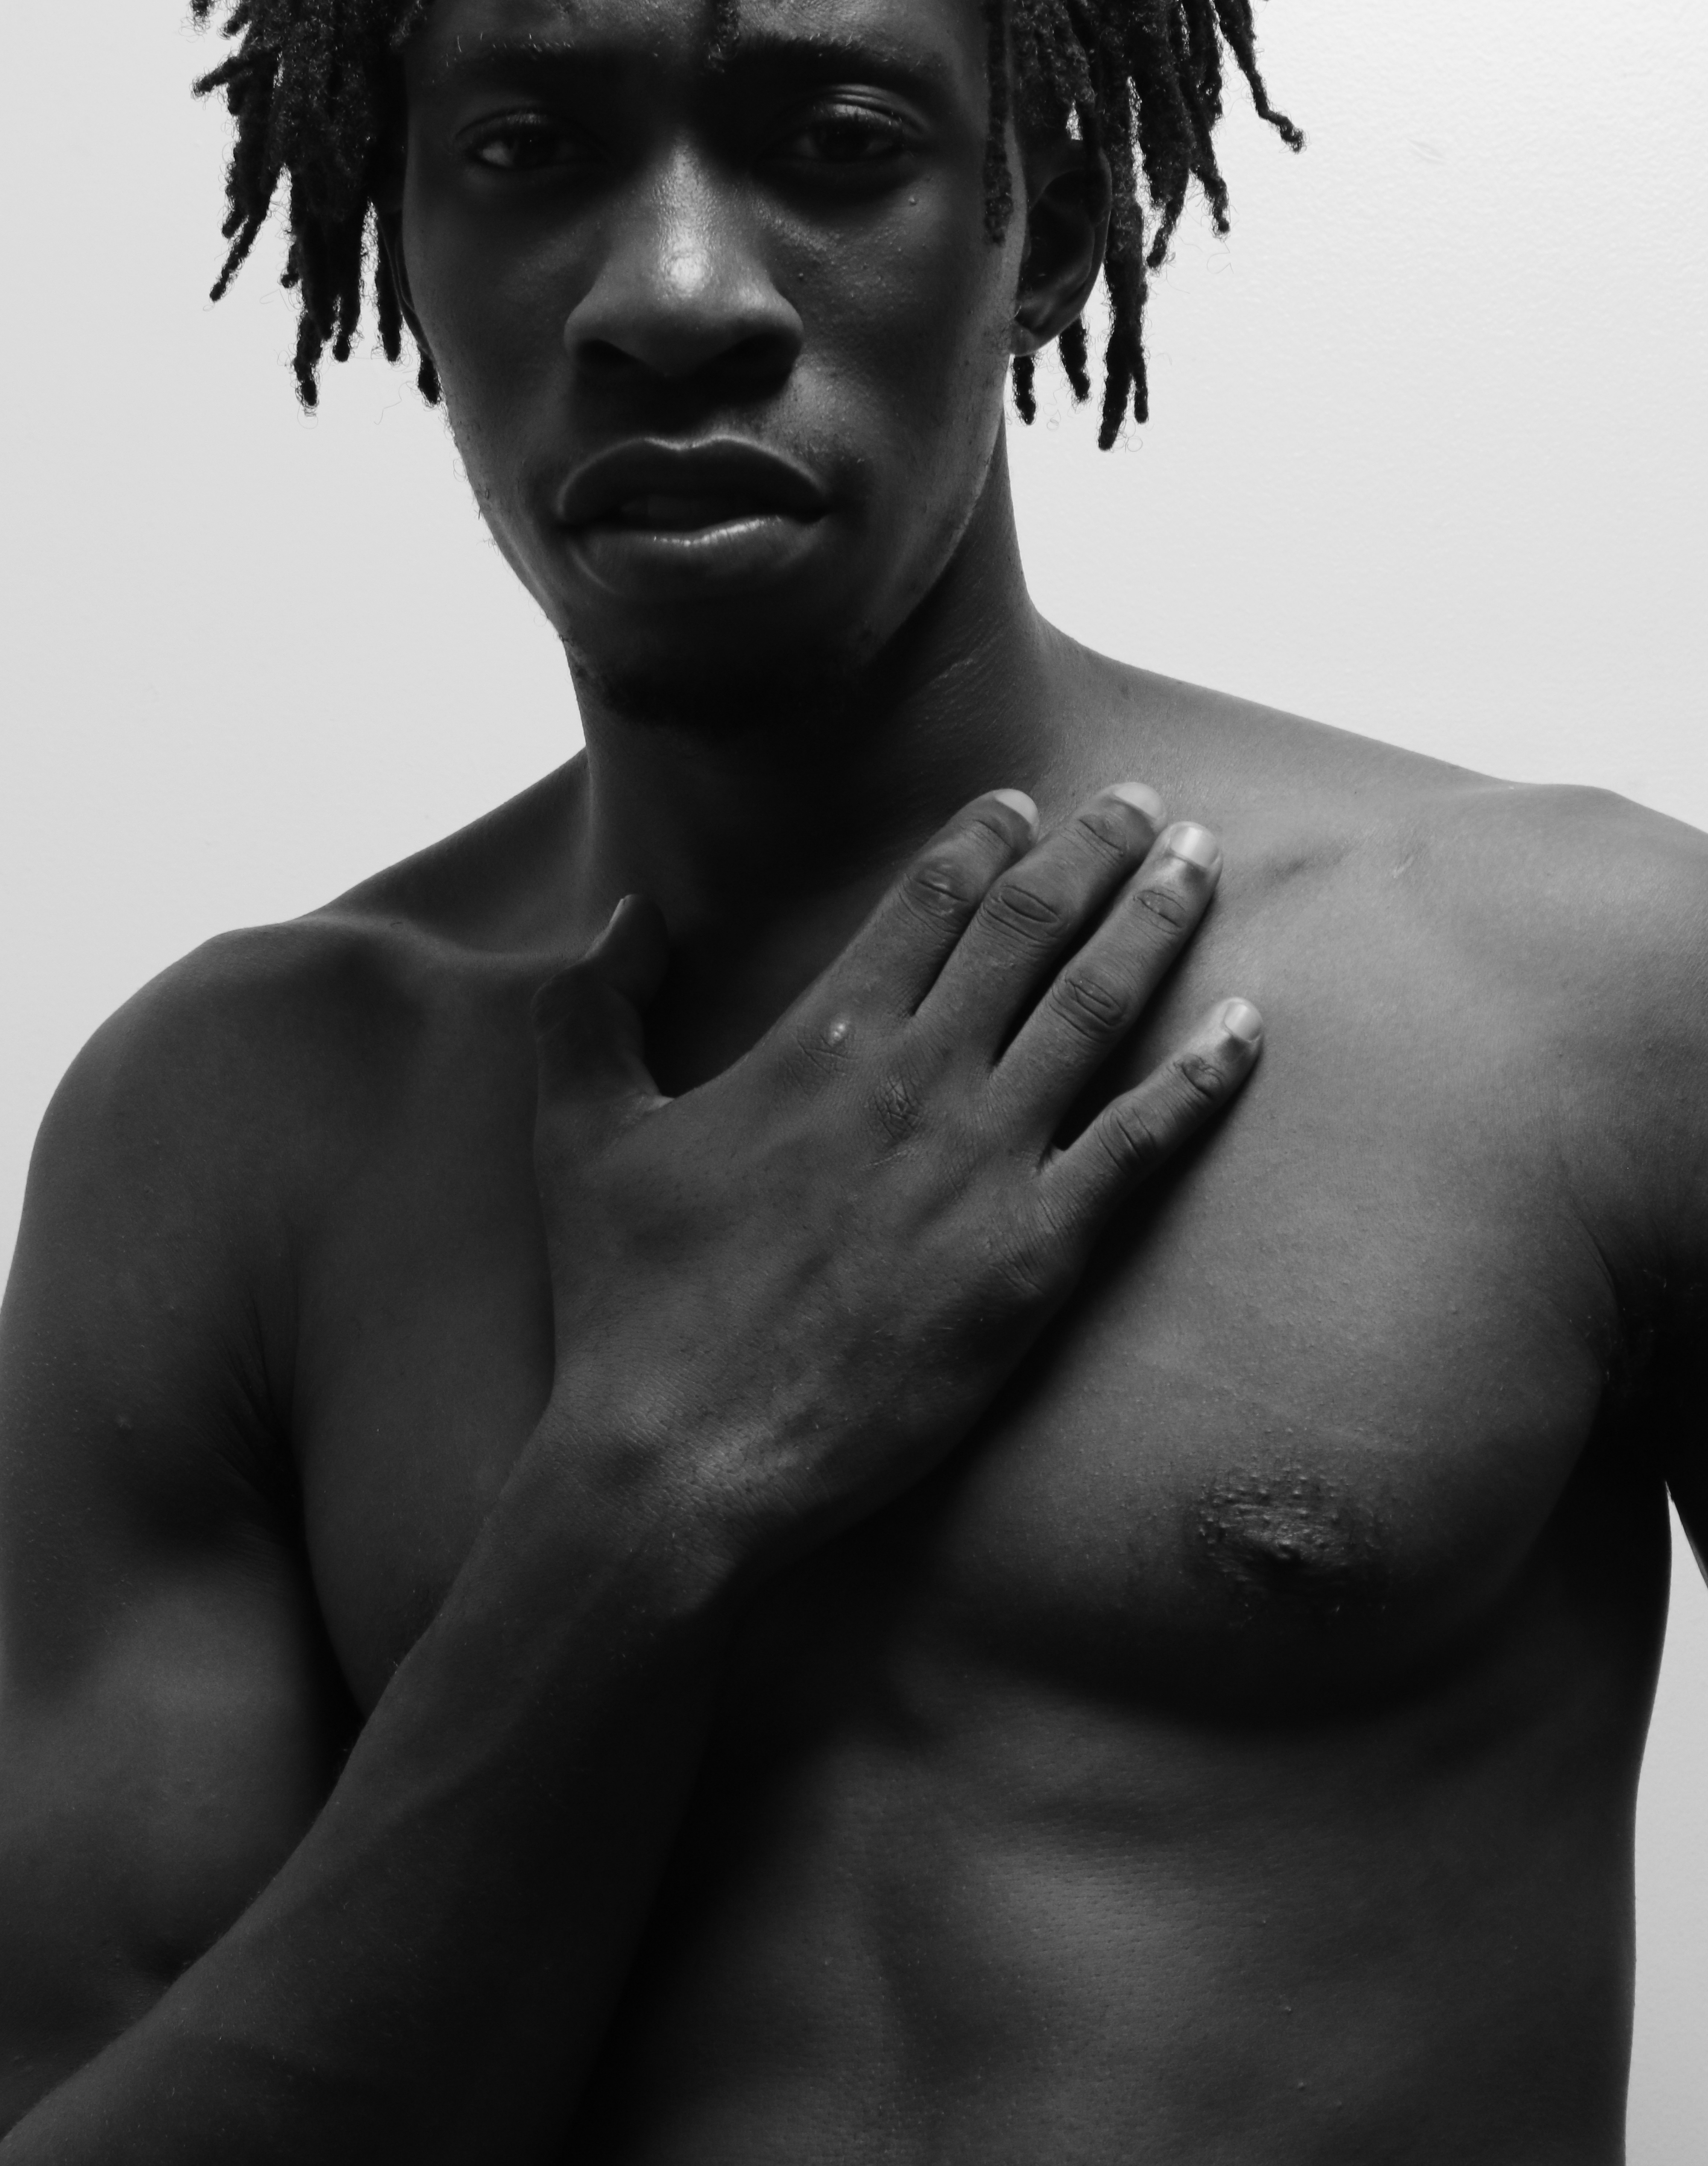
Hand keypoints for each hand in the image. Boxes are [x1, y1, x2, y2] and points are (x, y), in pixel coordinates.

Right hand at [532, 783, 1260, 1577]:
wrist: (682, 1457)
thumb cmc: (628, 1298)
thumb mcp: (575, 1129)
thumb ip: (591, 1004)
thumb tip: (633, 915)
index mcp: (823, 1038)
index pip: (928, 901)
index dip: (982, 840)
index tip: (1022, 805)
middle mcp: (919, 1077)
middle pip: (1030, 927)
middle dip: (1096, 848)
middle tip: (1147, 800)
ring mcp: (986, 1163)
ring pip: (1096, 1007)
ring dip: (1157, 922)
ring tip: (1204, 863)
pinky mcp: (1037, 1257)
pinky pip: (1142, 1144)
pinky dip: (1202, 1078)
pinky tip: (1249, 1027)